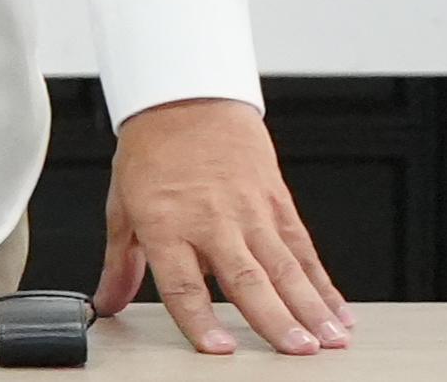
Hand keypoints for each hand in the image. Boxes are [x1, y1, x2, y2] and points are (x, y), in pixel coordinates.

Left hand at [94, 97, 354, 356]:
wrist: (184, 96)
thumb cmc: (151, 152)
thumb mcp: (122, 204)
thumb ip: (120, 262)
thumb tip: (108, 303)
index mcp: (165, 223)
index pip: (182, 282)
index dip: (200, 319)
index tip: (219, 349)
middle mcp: (209, 219)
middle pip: (244, 276)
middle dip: (274, 318)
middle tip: (298, 351)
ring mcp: (247, 209)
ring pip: (283, 265)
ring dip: (310, 305)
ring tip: (330, 340)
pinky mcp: (275, 199)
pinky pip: (302, 247)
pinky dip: (323, 281)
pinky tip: (338, 310)